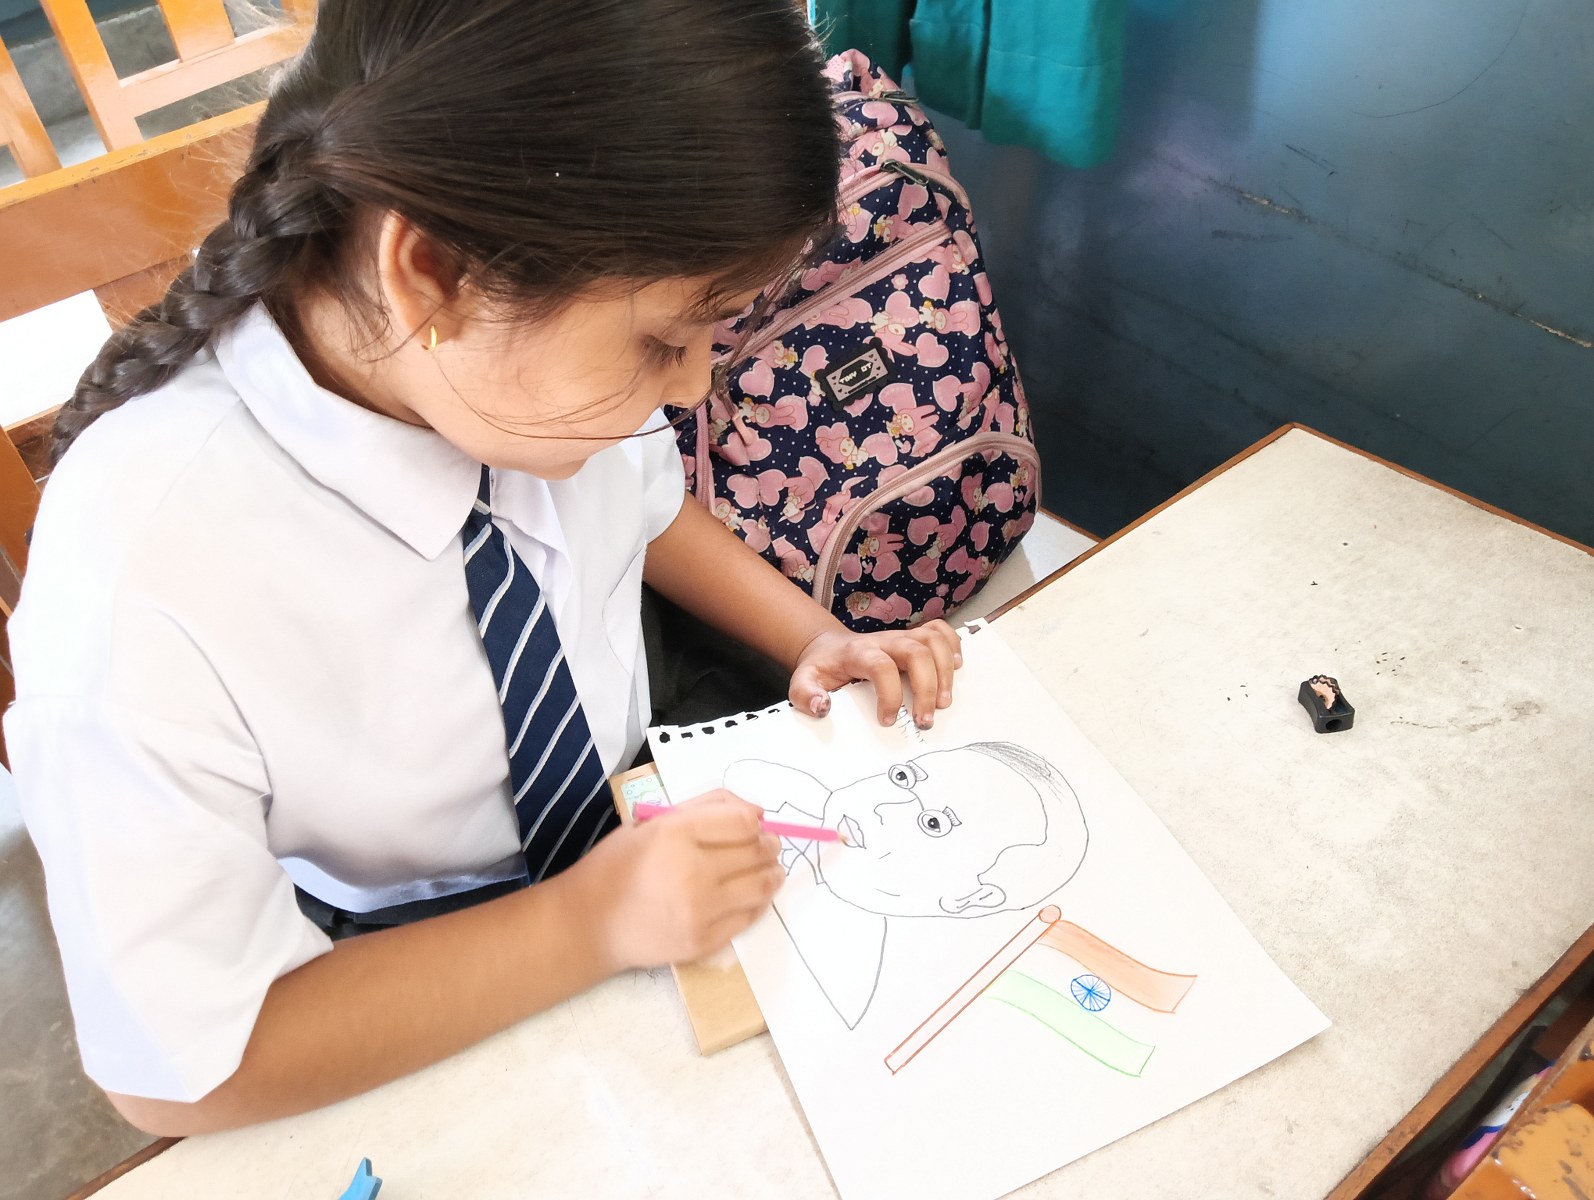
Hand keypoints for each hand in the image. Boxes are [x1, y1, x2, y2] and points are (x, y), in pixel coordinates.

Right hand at [566, 791, 782, 968]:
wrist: (589, 924)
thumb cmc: (617, 865)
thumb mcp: (651, 821)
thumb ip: (703, 808)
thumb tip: (755, 814)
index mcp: (675, 833)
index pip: (743, 823)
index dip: (756, 822)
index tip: (757, 826)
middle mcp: (692, 870)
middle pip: (756, 853)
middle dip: (769, 846)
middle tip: (769, 846)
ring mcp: (700, 910)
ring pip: (760, 886)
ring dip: (772, 874)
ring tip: (770, 870)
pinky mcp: (703, 941)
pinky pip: (748, 917)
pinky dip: (757, 903)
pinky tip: (751, 896)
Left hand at [788, 619, 961, 727]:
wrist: (828, 648)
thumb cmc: (822, 669)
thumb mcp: (802, 682)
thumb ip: (805, 695)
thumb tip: (822, 707)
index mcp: (857, 652)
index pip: (881, 665)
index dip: (890, 694)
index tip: (888, 720)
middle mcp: (883, 640)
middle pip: (916, 651)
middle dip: (927, 687)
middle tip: (925, 719)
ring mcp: (901, 637)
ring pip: (933, 640)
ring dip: (945, 670)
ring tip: (944, 701)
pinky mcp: (912, 638)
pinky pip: (940, 631)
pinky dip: (953, 646)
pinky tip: (954, 669)